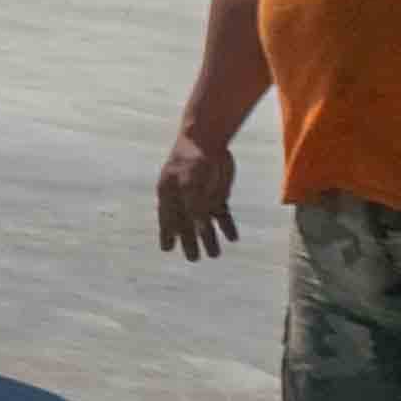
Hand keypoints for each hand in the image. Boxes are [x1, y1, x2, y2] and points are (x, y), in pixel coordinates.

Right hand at [154, 134, 243, 261]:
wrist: (208, 140)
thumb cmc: (192, 160)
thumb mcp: (190, 183)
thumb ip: (194, 207)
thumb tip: (199, 230)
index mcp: (170, 194)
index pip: (167, 218)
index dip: (167, 234)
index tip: (167, 249)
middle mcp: (184, 198)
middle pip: (186, 224)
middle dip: (190, 242)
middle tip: (194, 259)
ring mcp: (201, 197)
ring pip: (205, 222)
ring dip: (210, 238)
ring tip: (215, 254)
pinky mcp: (218, 195)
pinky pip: (222, 214)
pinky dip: (226, 226)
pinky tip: (232, 237)